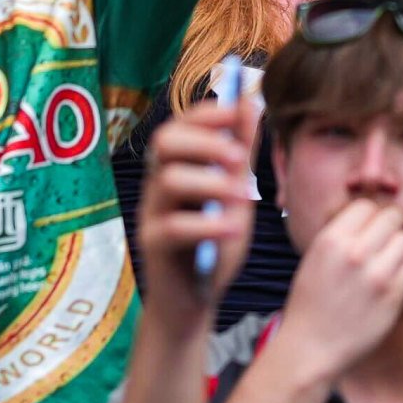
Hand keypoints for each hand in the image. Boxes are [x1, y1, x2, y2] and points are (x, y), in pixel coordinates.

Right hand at [132, 85, 261, 328]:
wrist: (194, 300)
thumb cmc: (215, 241)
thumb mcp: (234, 192)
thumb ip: (240, 151)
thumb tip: (250, 102)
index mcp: (177, 165)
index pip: (181, 124)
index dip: (206, 112)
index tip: (236, 110)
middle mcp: (158, 183)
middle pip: (165, 142)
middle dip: (205, 140)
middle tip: (238, 158)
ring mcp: (152, 213)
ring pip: (169, 179)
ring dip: (212, 182)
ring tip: (242, 196)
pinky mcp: (153, 245)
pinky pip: (174, 226)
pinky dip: (209, 224)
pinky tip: (234, 229)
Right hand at [264, 196, 402, 374]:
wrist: (310, 349)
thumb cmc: (310, 304)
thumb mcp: (315, 258)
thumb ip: (341, 235)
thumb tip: (371, 215)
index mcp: (331, 240)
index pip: (366, 206)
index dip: (369, 216)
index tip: (369, 229)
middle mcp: (355, 253)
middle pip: (392, 217)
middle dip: (390, 228)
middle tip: (384, 244)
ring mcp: (376, 275)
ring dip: (401, 249)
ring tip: (389, 263)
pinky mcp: (393, 296)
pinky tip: (393, 279)